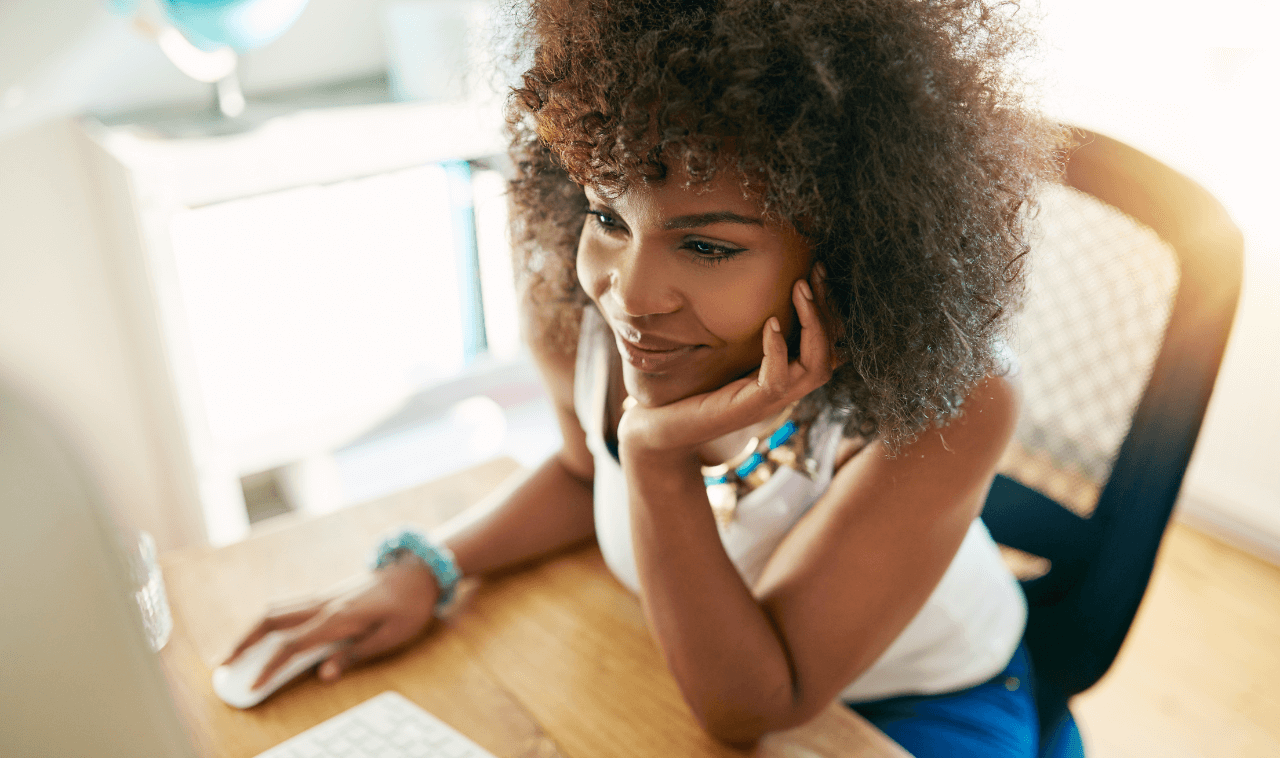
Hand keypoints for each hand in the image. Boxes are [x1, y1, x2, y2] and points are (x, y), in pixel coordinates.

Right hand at [222, 558, 438, 688]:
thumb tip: (323, 674)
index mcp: (339, 616)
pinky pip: (288, 607)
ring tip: (232, 651)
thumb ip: (356, 654)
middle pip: (271, 620)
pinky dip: (267, 621)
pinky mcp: (325, 595)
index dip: (269, 666)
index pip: (292, 644)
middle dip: (243, 642)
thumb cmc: (409, 606)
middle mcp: (324, 603)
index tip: (251, 685)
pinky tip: (259, 635)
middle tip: (221, 664)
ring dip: (250, 629)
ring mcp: (323, 596)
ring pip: (275, 610)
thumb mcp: (391, 636)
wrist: (418, 570)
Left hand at [618, 274, 833, 455]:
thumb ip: (751, 336)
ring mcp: (769, 403)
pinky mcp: (748, 407)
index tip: (816, 271)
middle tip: (814, 273)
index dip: (827, 309)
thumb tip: (761, 295)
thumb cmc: (693, 389)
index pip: (826, 346)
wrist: (662, 429)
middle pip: (830, 355)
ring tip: (801, 291)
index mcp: (784, 378)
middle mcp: (785, 392)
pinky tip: (771, 323)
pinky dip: (779, 350)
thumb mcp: (729, 356)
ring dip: (814, 326)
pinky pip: (777, 380)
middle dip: (827, 311)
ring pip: (816, 369)